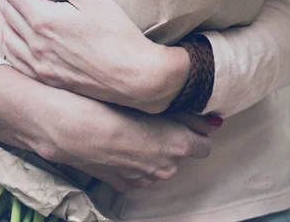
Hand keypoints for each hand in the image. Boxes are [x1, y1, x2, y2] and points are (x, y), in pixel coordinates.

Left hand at [0, 0, 189, 112]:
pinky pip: (13, 57)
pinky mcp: (44, 78)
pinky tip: (17, 31)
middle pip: (6, 8)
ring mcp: (37, 64)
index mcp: (42, 20)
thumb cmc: (116, 32)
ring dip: (7, 10)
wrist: (132, 75)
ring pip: (6, 32)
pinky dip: (10, 38)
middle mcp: (33, 44)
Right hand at [39, 87, 213, 191]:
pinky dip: (136, 160)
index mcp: (178, 146)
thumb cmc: (114, 107)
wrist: (74, 128)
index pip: (204, 144)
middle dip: (174, 138)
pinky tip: (122, 143)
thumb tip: (215, 122)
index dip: (196, 129)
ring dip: (154, 150)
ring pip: (160, 164)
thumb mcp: (156, 105)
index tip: (186, 118)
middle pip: (181, 153)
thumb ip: (189, 114)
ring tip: (135, 128)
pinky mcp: (123, 184)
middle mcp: (166, 169)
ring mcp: (144, 179)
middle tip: (155, 118)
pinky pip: (139, 172)